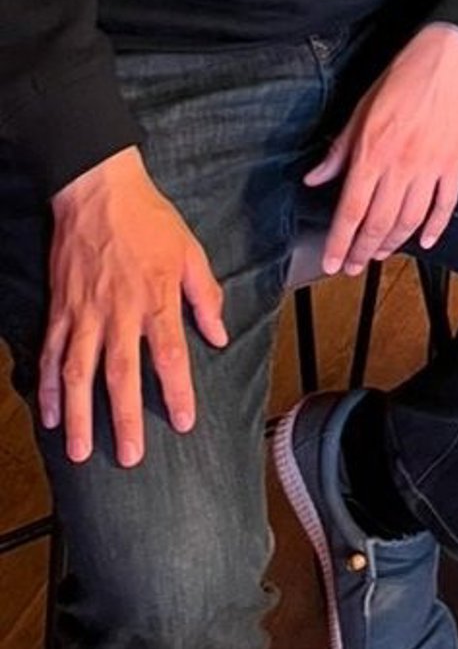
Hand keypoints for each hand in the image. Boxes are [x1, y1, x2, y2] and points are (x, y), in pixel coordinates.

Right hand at [41, 148, 226, 466]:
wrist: (98, 191)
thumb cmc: (149, 220)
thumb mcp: (190, 252)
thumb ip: (206, 296)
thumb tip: (219, 334)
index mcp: (155, 298)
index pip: (169, 355)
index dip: (176, 391)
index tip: (182, 422)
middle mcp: (118, 312)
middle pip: (120, 374)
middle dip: (124, 419)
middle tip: (128, 457)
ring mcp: (83, 313)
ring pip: (78, 373)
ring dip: (79, 415)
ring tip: (79, 451)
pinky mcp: (59, 310)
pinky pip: (50, 354)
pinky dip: (47, 387)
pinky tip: (50, 415)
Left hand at [307, 24, 457, 275]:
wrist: (453, 55)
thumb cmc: (405, 74)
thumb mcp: (362, 107)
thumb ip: (340, 148)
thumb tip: (316, 178)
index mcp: (374, 149)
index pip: (352, 209)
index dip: (339, 241)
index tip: (331, 261)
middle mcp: (403, 163)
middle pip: (379, 222)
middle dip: (362, 251)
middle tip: (351, 267)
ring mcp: (432, 165)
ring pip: (410, 219)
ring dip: (393, 243)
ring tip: (379, 255)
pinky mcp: (456, 162)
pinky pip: (446, 204)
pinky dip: (436, 226)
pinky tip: (425, 240)